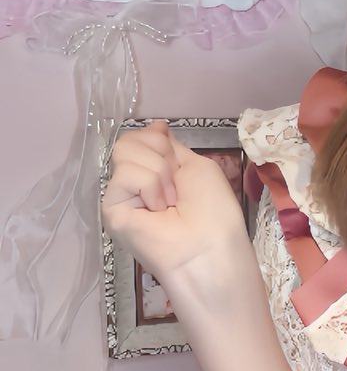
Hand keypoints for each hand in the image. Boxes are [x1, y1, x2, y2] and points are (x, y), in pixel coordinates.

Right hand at [101, 119, 254, 305]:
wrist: (209, 246)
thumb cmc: (213, 209)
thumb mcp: (196, 165)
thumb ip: (170, 147)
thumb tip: (155, 125)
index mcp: (156, 170)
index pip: (141, 137)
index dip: (156, 138)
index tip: (171, 149)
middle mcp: (136, 181)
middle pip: (128, 140)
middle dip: (159, 154)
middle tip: (175, 184)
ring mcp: (122, 194)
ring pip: (124, 151)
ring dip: (158, 173)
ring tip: (169, 202)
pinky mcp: (110, 208)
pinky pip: (124, 174)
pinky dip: (148, 186)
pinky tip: (156, 210)